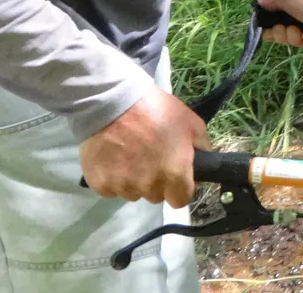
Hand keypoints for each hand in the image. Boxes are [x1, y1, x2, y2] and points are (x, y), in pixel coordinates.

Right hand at [79, 90, 208, 206]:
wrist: (114, 102)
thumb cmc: (156, 110)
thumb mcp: (191, 122)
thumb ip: (201, 147)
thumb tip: (201, 167)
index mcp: (175, 174)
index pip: (181, 201)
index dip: (180, 189)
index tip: (176, 177)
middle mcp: (149, 186)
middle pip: (156, 196)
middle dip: (157, 182)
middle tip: (152, 159)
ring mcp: (123, 187)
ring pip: (133, 193)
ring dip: (134, 181)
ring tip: (130, 156)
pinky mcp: (100, 185)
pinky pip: (112, 189)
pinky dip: (113, 178)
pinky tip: (113, 159)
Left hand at [255, 0, 302, 56]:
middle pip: (300, 42)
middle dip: (295, 37)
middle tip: (293, 27)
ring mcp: (288, 21)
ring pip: (286, 40)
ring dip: (282, 34)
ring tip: (281, 24)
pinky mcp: (273, 21)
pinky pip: (272, 36)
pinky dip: (271, 33)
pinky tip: (271, 25)